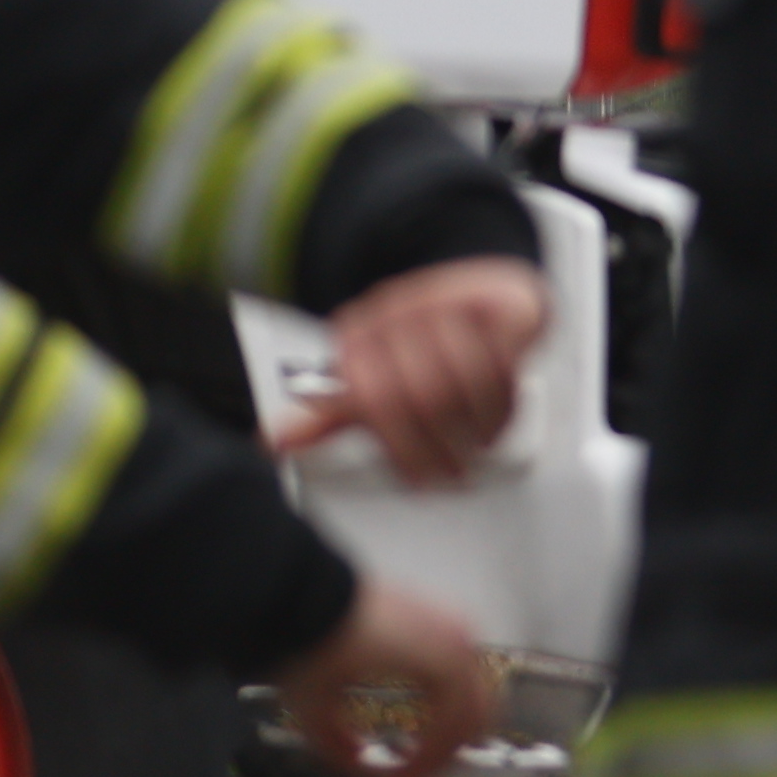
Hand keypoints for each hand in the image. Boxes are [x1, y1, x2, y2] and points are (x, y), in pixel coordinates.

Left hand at [269, 578, 500, 776]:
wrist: (298, 590)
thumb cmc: (315, 643)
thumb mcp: (320, 711)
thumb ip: (344, 752)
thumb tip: (363, 771)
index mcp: (441, 665)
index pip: (451, 730)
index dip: (426, 766)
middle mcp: (457, 641)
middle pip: (479, 711)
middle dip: (451, 746)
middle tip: (420, 770)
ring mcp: (450, 623)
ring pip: (474, 687)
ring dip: (454, 719)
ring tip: (422, 741)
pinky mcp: (435, 614)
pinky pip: (459, 663)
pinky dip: (447, 693)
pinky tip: (419, 706)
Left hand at [272, 256, 547, 486]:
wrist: (494, 298)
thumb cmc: (430, 345)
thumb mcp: (377, 382)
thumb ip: (332, 416)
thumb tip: (274, 441)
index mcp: (360, 330)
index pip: (370, 397)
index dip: (399, 447)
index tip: (416, 477)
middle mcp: (401, 310)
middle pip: (419, 394)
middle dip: (438, 445)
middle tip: (450, 473)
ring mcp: (452, 302)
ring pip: (459, 382)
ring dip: (471, 428)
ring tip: (472, 447)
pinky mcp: (502, 306)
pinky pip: (501, 365)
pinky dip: (499, 406)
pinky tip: (492, 421)